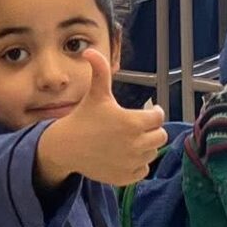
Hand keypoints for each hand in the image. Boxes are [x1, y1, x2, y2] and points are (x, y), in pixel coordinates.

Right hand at [36, 48, 167, 186]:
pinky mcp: (126, 177)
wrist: (67, 146)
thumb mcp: (96, 93)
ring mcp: (131, 162)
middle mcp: (135, 144)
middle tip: (138, 125)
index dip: (153, 112)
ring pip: (152, 152)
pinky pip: (143, 169)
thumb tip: (90, 50)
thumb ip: (99, 70)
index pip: (158, 118)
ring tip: (130, 139)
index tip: (146, 110)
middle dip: (151, 129)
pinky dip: (138, 162)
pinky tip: (125, 154)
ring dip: (145, 145)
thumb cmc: (83, 117)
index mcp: (132, 122)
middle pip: (159, 136)